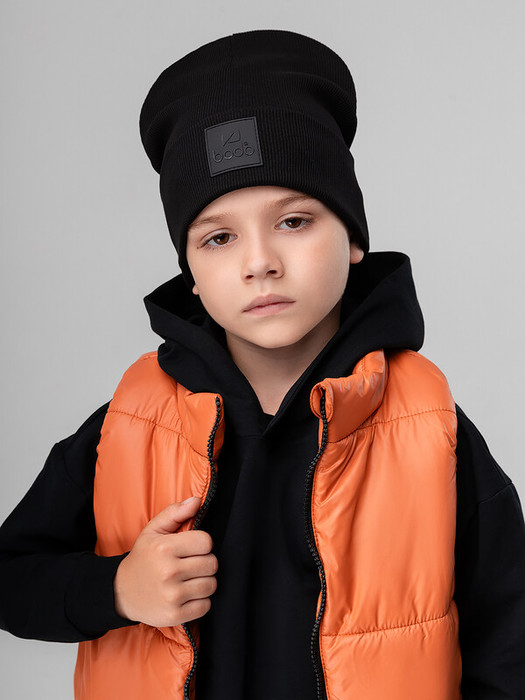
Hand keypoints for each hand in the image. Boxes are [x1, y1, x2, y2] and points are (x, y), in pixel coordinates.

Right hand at [113, 497, 217, 626]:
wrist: (121, 592)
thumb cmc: (143, 557)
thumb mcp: (153, 530)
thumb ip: (175, 513)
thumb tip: (196, 501)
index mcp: (164, 548)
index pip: (206, 542)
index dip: (202, 544)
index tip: (192, 548)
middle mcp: (169, 572)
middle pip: (211, 563)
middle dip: (204, 562)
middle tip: (191, 564)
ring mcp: (172, 596)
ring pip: (211, 585)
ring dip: (204, 582)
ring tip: (190, 579)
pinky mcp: (175, 615)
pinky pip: (205, 606)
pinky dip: (200, 601)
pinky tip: (187, 595)